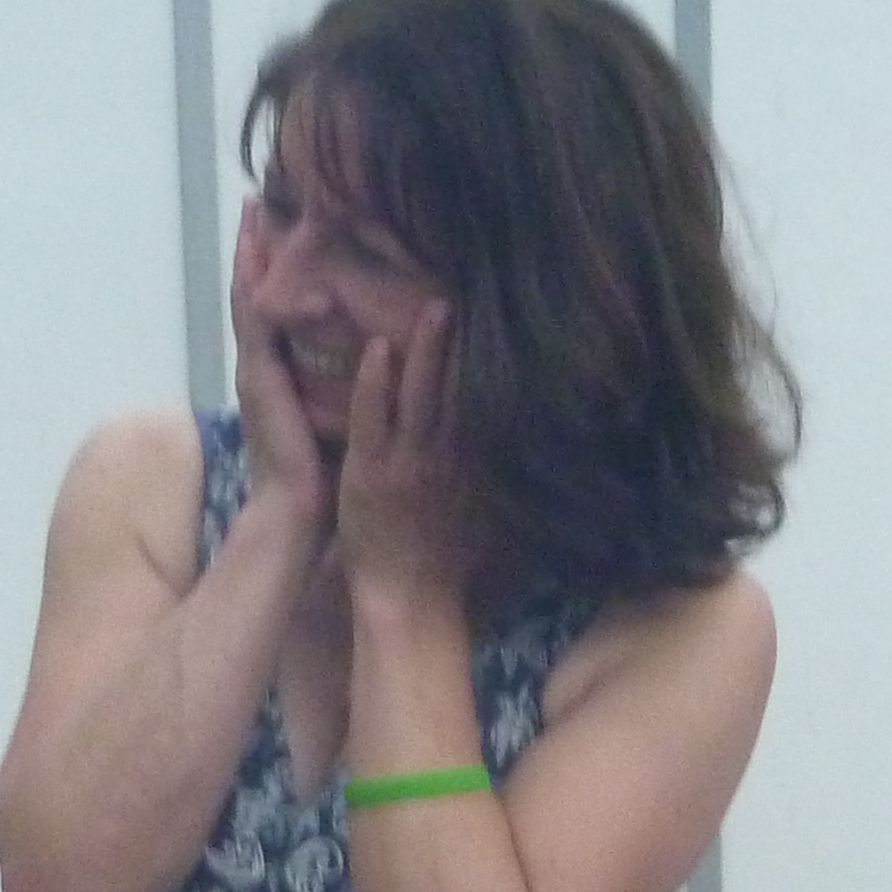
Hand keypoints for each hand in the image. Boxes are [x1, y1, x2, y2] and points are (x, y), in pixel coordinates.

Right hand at [227, 201, 332, 518]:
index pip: (269, 306)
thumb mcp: (331, 415)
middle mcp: (260, 366)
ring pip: (250, 300)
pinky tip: (269, 263)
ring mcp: (256, 373)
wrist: (297, 514)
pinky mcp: (263, 387)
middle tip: (254, 200)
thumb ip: (341, 384)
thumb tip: (373, 353)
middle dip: (253, 246)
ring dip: (251, 257)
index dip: (270, 267)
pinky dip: (265, 297)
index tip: (276, 225)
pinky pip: (260, 331)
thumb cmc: (320, 474)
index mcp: (274, 372)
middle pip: (250, 291)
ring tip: (255, 215)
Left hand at [329, 304, 467, 617]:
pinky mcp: (372, 472)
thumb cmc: (443, 559)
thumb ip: (493, 477)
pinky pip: (376, 420)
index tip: (496, 322)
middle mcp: (449, 457)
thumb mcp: (485, 515)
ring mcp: (410, 463)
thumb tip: (519, 450)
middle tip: (471, 292)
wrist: (410, 599)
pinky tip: (380, 348)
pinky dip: (378, 383)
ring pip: (424, 396)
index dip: (489, 362)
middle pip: (461, 389)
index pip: (484, 401)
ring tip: (435, 304)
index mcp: (473, 464)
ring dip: (429, 349)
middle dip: (466, 342)